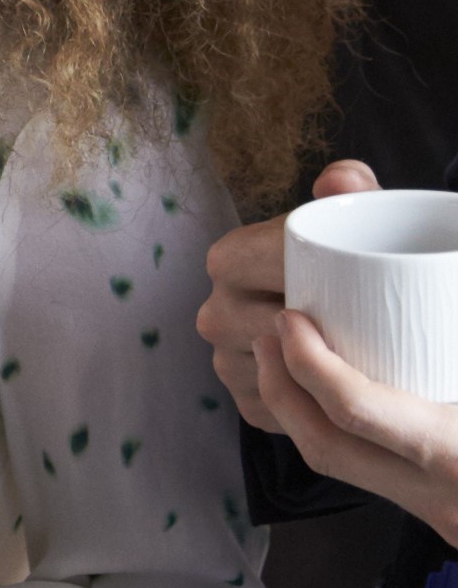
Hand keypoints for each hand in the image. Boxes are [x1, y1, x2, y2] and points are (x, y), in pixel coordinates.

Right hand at [200, 157, 371, 423]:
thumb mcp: (353, 220)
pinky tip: (341, 390)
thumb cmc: (343, 260)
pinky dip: (311, 406)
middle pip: (266, 329)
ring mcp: (225, 360)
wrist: (334, 310)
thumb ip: (354, 190)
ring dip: (312, 371)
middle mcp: (214, 312)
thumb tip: (339, 179)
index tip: (355, 282)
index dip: (305, 277)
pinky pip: (278, 409)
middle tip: (372, 326)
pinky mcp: (245, 400)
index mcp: (227, 260)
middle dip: (317, 330)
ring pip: (271, 374)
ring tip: (361, 358)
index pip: (255, 267)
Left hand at [235, 304, 457, 557]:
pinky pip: (363, 474)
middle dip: (281, 390)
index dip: (309, 363)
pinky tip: (322, 395)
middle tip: (268, 336)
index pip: (356, 412)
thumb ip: (447, 342)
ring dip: (295, 412)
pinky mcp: (437, 514)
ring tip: (283, 358)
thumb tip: (435, 271)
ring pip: (336, 467)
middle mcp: (440, 494)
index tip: (291, 320)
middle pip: (325, 449)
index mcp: (456, 453)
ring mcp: (438, 514)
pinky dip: (330, 431)